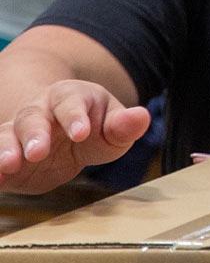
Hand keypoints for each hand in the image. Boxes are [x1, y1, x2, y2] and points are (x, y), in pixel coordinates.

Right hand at [0, 79, 149, 193]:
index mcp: (68, 97)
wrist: (60, 132)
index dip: (76, 117)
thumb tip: (142, 116)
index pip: (71, 103)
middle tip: (39, 152)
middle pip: (32, 118)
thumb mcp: (111, 127)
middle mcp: (38, 111)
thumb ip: (123, 125)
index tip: (82, 133)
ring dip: (4, 149)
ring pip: (5, 136)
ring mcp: (16, 133)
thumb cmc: (93, 125)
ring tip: (8, 165)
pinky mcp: (4, 155)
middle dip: (34, 134)